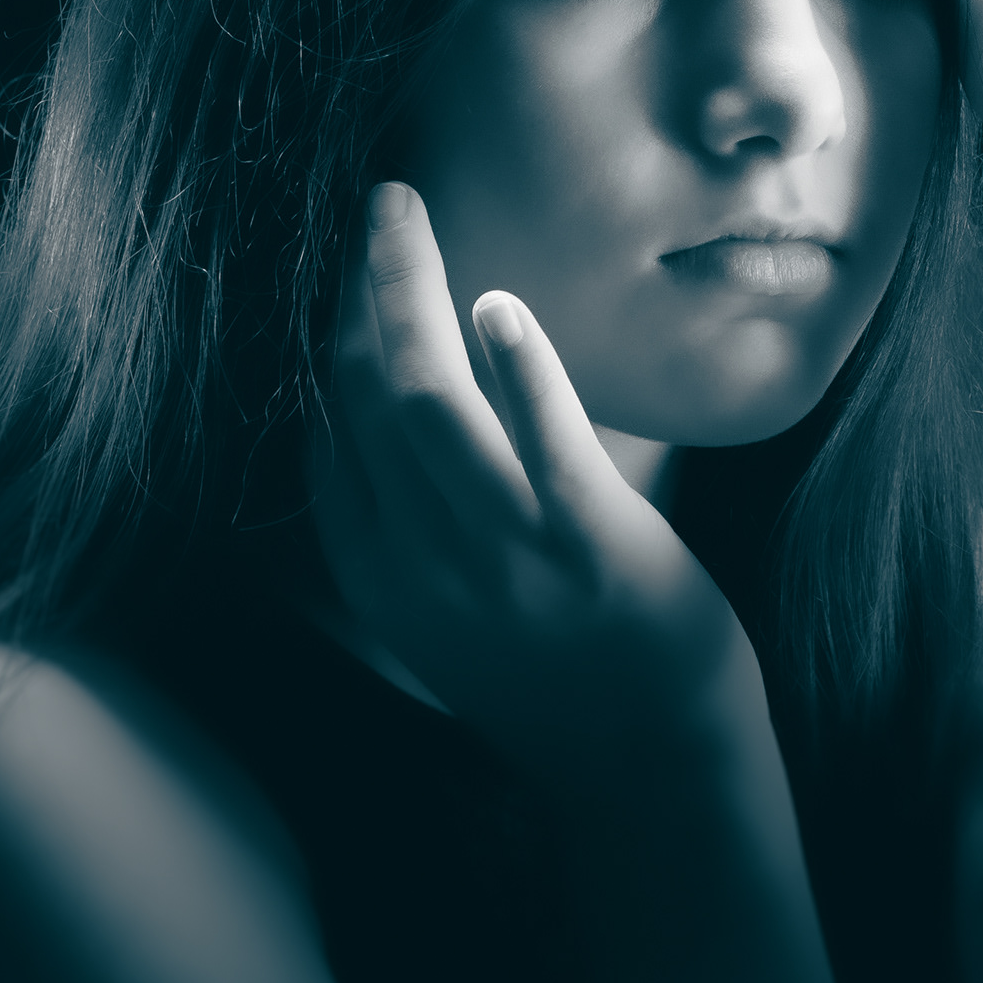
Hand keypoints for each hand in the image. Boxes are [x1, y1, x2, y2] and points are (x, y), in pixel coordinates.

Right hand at [313, 182, 763, 793]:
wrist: (655, 777)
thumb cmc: (563, 686)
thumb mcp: (452, 622)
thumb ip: (411, 536)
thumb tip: (384, 434)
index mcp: (384, 582)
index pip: (326, 438)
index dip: (329, 340)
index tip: (346, 268)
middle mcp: (426, 567)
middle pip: (363, 400)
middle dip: (359, 289)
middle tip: (378, 205)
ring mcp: (506, 558)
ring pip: (428, 404)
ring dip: (408, 293)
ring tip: (403, 212)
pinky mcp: (591, 546)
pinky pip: (542, 443)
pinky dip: (516, 369)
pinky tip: (498, 303)